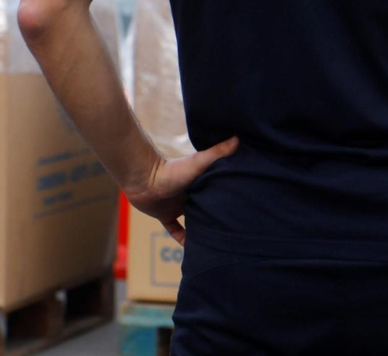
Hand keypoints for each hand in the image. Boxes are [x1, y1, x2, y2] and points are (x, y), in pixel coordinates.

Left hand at [124, 136, 238, 245]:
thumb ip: (217, 152)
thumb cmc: (171, 169)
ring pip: (193, 221)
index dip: (229, 200)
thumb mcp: (198, 162)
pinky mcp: (164, 215)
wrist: (142, 178)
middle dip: (217, 218)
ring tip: (218, 244)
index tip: (244, 210)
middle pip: (207, 208)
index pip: (218, 193)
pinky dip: (183, 239)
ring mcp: (176, 205)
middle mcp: (189, 194)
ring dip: (201, 230)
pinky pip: (175, 230)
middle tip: (235, 232)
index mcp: (199, 183)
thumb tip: (238, 138)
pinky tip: (193, 250)